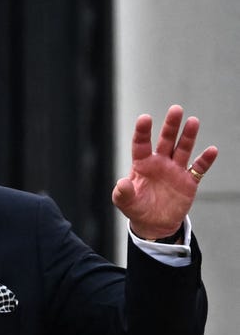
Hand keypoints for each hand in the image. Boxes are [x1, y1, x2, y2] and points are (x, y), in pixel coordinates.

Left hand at [112, 105, 217, 240]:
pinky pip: (198, 168)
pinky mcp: (189, 181)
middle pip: (166, 140)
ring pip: (183, 149)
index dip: (143, 131)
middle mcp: (160, 162)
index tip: (145, 119)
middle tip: (176, 110)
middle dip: (171, 126)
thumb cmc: (138, 209)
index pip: (141, 144)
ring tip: (193, 121)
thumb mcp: (126, 203)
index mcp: (143, 164)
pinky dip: (205, 160)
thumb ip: (122, 193)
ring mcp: (175, 170)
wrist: (154, 224)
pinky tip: (211, 150)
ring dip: (188, 136)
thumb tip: (121, 183)